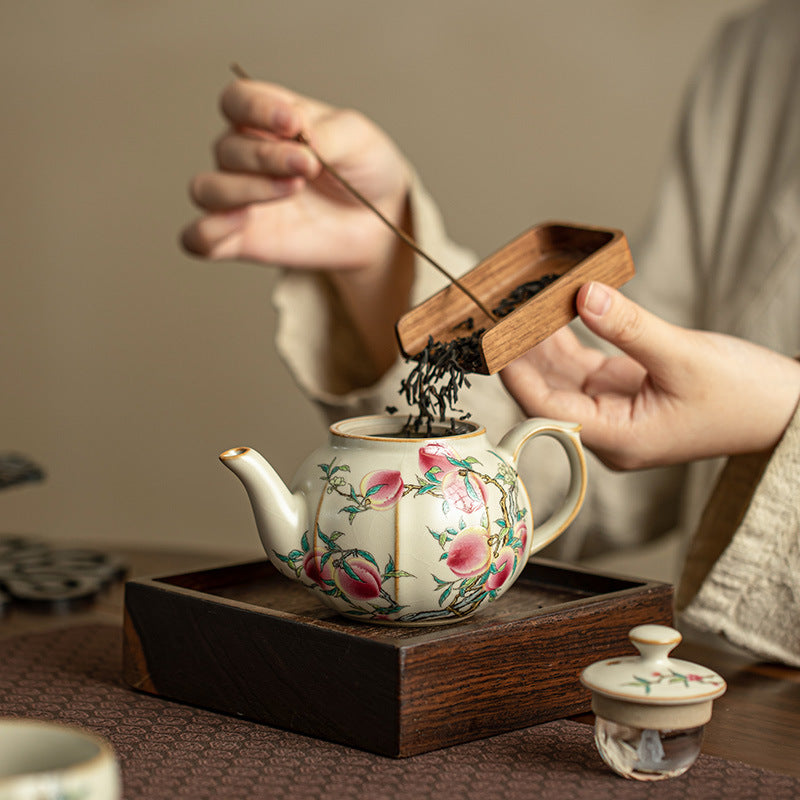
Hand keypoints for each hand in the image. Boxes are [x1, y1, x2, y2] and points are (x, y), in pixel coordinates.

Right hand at [181, 78, 409, 270]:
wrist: (381, 222)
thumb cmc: (364, 171)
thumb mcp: (357, 139)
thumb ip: (326, 132)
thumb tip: (297, 133)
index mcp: (267, 120)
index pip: (237, 100)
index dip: (256, 108)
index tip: (293, 123)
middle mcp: (245, 157)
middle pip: (226, 148)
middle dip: (267, 156)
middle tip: (309, 166)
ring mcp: (240, 200)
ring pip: (207, 189)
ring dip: (244, 188)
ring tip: (291, 190)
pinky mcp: (242, 241)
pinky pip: (198, 239)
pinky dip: (207, 231)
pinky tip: (242, 223)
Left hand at [500, 282, 799, 468]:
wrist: (784, 410)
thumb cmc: (745, 398)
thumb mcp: (685, 357)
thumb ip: (630, 327)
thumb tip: (581, 294)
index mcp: (618, 439)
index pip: (547, 410)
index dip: (517, 375)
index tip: (495, 341)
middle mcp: (607, 429)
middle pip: (548, 392)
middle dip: (522, 354)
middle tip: (497, 316)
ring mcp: (613, 410)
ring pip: (562, 377)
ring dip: (540, 344)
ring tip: (515, 309)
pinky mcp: (622, 391)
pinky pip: (581, 366)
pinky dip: (565, 340)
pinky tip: (547, 314)